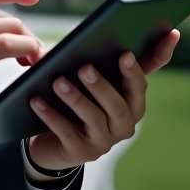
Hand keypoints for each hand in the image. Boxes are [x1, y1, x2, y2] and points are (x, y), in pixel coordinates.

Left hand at [25, 29, 179, 173]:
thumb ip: (90, 59)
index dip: (154, 59)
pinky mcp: (81, 153)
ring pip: (94, 118)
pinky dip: (51, 115)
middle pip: (119, 104)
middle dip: (102, 85)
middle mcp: (124, 122)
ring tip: (58, 82)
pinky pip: (67, 132)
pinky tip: (36, 100)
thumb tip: (82, 37)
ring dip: (76, 99)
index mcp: (130, 100)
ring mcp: (104, 140)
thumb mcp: (83, 79)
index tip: (135, 48)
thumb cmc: (72, 100)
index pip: (143, 80)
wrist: (51, 140)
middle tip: (85, 67)